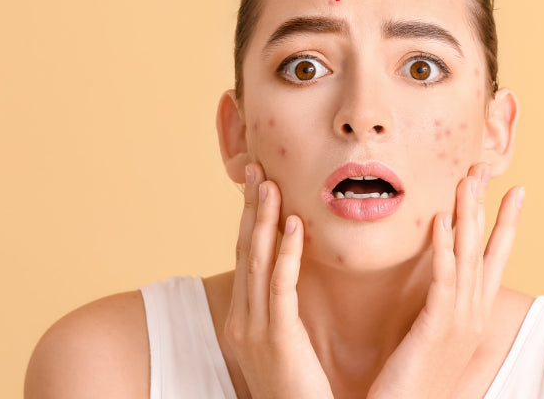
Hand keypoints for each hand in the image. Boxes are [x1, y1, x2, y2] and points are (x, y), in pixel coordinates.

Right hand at [222, 163, 333, 397]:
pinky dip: (285, 253)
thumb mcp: (286, 346)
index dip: (250, 219)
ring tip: (272, 184)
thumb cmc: (301, 392)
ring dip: (264, 219)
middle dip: (250, 208)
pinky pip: (280, 287)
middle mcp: (243, 321)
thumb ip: (286, 314)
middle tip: (256, 167)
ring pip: (257, 262)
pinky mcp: (278, 339)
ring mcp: (256, 331)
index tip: (257, 183)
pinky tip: (294, 226)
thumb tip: (296, 280)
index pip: (245, 258)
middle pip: (245, 252)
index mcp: (244, 320)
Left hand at [367, 163, 524, 398]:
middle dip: (488, 205)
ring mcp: (460, 321)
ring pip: (467, 257)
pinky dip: (443, 249)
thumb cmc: (416, 385)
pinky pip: (443, 281)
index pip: (495, 258)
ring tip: (467, 179)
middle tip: (488, 166)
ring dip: (467, 215)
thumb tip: (441, 292)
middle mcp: (474, 314)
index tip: (517, 190)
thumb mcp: (436, 341)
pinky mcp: (437, 329)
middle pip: (486, 249)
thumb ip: (441, 312)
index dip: (506, 222)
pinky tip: (439, 221)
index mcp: (475, 315)